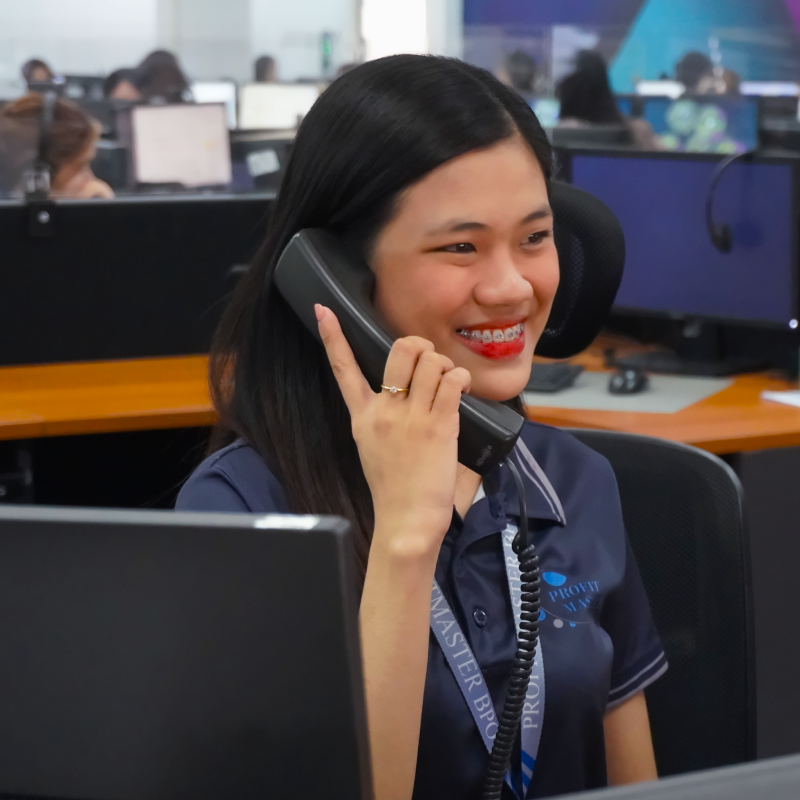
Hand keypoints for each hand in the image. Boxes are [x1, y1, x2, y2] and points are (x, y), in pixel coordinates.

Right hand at [317, 304, 469, 560]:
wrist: (405, 521)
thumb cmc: (394, 489)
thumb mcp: (374, 448)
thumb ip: (384, 418)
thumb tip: (408, 393)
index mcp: (363, 416)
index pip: (342, 368)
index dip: (332, 336)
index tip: (323, 309)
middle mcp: (383, 411)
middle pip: (400, 349)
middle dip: (421, 345)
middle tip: (430, 362)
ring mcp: (410, 417)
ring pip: (432, 361)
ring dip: (445, 366)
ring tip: (449, 385)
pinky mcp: (438, 425)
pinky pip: (452, 381)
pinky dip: (461, 379)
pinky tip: (461, 391)